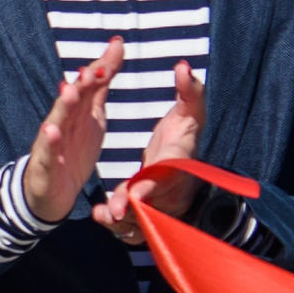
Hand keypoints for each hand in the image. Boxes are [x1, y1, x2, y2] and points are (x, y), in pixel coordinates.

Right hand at [22, 35, 119, 222]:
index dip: (101, 68)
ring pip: (57, 122)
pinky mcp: (46, 166)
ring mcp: (51, 143)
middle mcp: (62, 122)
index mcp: (77, 112)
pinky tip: (51, 132)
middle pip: (72, 101)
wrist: (50, 192)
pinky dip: (49, 143)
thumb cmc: (72, 149)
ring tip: (70, 92)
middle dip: (81, 84)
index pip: (89, 86)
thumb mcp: (92, 116)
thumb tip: (116, 46)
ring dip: (63, 107)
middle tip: (92, 69)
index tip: (116, 47)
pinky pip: (48, 153)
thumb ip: (101, 84)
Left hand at [94, 62, 205, 246]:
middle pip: (150, 202)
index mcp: (179, 162)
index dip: (152, 184)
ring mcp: (160, 204)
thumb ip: (190, 92)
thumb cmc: (185, 137)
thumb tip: (184, 67)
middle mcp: (171, 187)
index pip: (167, 174)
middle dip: (130, 206)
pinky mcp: (147, 214)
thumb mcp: (191, 114)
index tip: (136, 194)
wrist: (186, 171)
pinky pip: (133, 225)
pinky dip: (118, 224)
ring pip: (140, 218)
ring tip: (102, 215)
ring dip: (120, 220)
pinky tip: (102, 217)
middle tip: (112, 211)